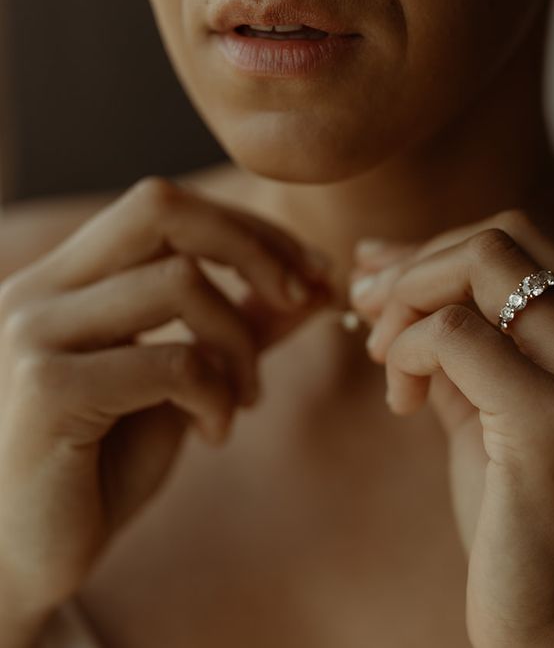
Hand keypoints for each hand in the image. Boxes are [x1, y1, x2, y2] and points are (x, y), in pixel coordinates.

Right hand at [0, 177, 331, 623]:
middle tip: (302, 297)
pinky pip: (172, 361)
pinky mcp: (47, 390)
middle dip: (256, 246)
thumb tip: (315, 288)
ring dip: (240, 342)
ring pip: (180, 283)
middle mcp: (40, 289)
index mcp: (68, 279)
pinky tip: (214, 433)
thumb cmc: (100, 465)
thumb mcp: (185, 384)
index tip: (311, 272)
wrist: (18, 556)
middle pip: (163, 208)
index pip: (164, 205)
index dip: (250, 228)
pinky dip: (216, 394)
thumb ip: (240, 329)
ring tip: (245, 398)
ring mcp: (34, 333)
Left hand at [349, 210, 553, 646]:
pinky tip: (403, 404)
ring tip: (387, 365)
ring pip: (480, 264)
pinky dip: (408, 352)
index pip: (519, 239)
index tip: (381, 288)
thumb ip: (446, 329)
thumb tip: (377, 255)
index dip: (436, 252)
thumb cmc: (521, 513)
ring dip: (406, 304)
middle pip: (500, 236)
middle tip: (369, 316)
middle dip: (416, 266)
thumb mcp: (486, 403)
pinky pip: (454, 335)